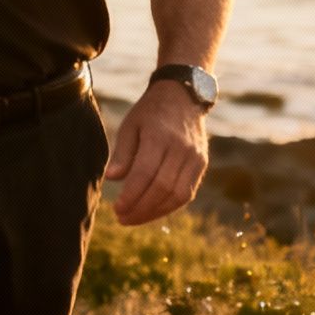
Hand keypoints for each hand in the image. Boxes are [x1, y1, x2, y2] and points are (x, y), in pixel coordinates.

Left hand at [105, 81, 209, 225]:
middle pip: (162, 187)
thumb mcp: (130, 125)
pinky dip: (169, 206)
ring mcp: (195, 157)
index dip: (131, 194)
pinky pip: (187, 192)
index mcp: (160, 136)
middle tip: (121, 218)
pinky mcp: (202, 164)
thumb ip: (122, 152)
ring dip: (155, 212)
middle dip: (141, 208)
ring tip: (133, 218)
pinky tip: (152, 211)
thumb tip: (112, 178)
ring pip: (178, 194)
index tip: (117, 208)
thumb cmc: (150, 112)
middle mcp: (181, 148)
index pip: (146, 172)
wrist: (182, 96)